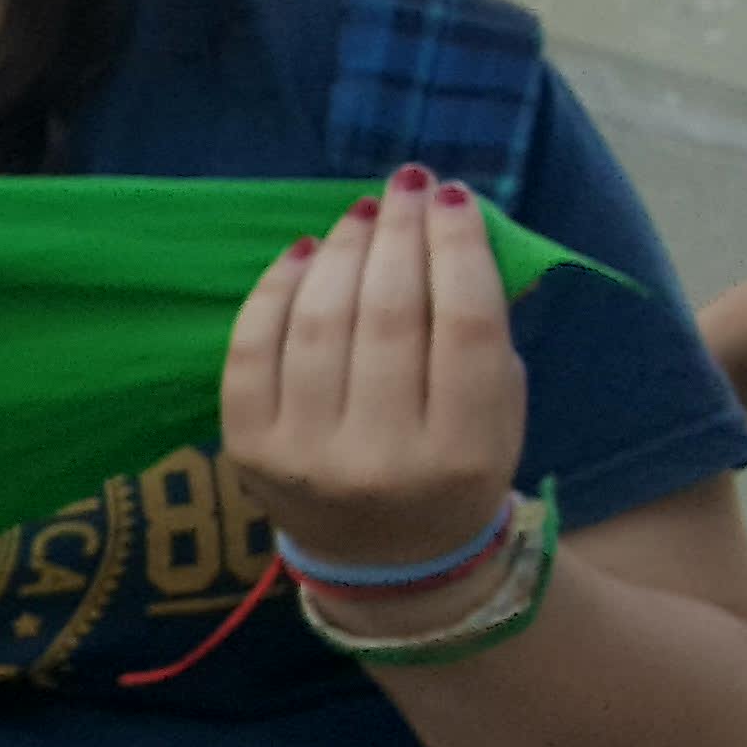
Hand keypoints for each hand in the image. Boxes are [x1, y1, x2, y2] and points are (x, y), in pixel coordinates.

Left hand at [223, 166, 526, 592]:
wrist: (388, 560)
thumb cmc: (453, 466)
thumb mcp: (498, 416)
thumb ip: (483, 334)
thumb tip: (447, 224)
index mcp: (463, 456)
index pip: (462, 326)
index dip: (456, 248)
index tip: (452, 196)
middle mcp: (380, 461)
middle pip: (387, 316)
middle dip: (399, 234)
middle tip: (405, 187)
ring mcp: (306, 458)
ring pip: (320, 322)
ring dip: (343, 251)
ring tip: (363, 215)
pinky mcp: (249, 450)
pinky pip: (253, 347)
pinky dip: (277, 288)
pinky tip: (307, 253)